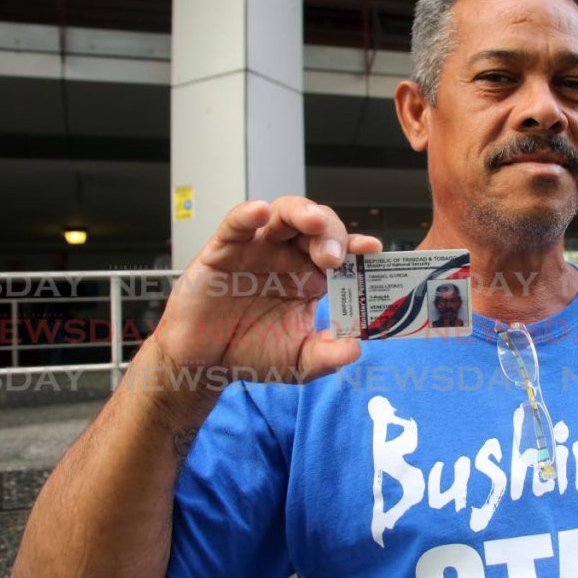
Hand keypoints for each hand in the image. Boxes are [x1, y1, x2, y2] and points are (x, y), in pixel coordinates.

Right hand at [151, 197, 381, 382]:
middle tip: (335, 256)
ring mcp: (258, 249)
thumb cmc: (252, 354)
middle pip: (319, 228)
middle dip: (333, 234)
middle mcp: (289, 257)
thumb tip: (354, 350)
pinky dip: (248, 214)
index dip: (358, 247)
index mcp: (312, 278)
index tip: (372, 249)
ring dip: (302, 213)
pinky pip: (236, 224)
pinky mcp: (224, 249)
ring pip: (284, 214)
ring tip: (314, 223)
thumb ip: (325, 357)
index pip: (342, 254)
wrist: (205, 364)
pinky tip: (261, 212)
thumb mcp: (297, 363)